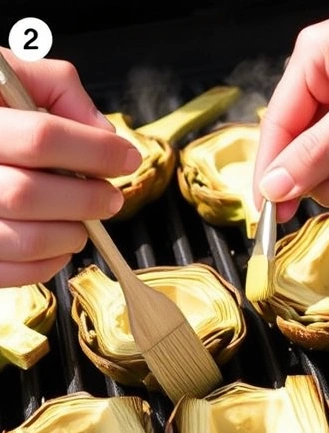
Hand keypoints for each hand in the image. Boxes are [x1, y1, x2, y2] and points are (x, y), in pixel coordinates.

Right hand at [0, 50, 141, 287]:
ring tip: (83, 221)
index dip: (96, 151)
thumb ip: (56, 88)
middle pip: (29, 194)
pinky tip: (59, 243)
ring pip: (21, 239)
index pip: (42, 138)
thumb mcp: (9, 73)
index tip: (126, 157)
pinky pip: (9, 272)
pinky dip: (46, 265)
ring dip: (70, 234)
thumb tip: (101, 131)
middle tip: (110, 197)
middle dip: (86, 199)